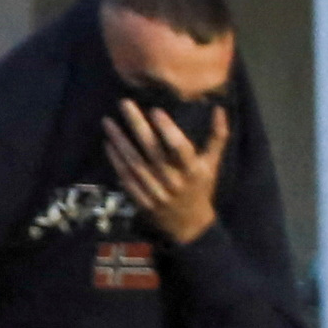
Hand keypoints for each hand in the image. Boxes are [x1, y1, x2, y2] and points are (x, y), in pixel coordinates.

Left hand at [103, 96, 228, 247]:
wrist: (189, 224)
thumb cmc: (201, 188)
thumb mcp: (213, 163)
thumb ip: (217, 136)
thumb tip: (219, 108)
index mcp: (193, 170)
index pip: (180, 147)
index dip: (168, 129)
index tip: (155, 110)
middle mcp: (173, 180)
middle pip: (152, 150)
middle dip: (137, 126)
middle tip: (124, 103)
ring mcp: (156, 191)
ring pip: (134, 163)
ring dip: (120, 141)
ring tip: (108, 121)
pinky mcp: (142, 199)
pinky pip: (126, 178)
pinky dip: (116, 161)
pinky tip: (108, 144)